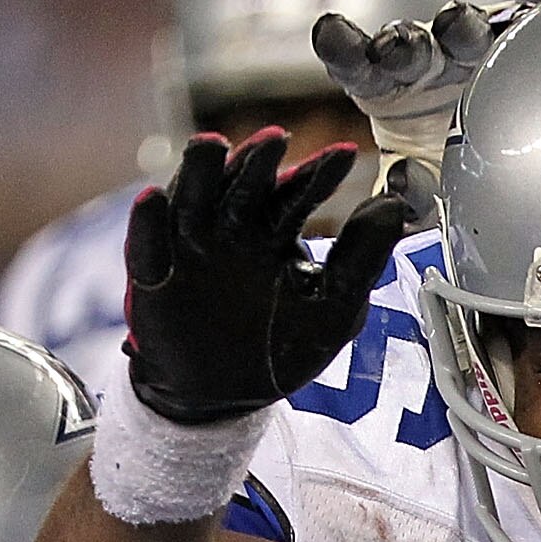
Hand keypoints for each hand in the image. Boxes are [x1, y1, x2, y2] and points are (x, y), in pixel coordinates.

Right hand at [124, 130, 415, 427]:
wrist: (222, 400)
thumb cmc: (277, 351)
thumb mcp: (333, 310)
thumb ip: (361, 259)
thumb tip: (394, 207)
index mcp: (273, 233)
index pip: (296, 194)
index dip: (319, 173)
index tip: (347, 155)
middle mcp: (231, 231)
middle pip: (242, 185)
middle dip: (257, 161)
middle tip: (275, 141)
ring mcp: (189, 249)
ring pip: (192, 200)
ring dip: (200, 171)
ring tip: (210, 146)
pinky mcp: (153, 275)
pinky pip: (145, 246)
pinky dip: (147, 223)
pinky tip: (152, 200)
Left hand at [312, 1, 516, 220]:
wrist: (488, 161)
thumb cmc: (438, 168)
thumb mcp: (419, 191)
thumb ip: (409, 196)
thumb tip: (402, 188)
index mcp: (380, 85)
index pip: (354, 63)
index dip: (342, 46)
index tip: (329, 30)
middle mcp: (419, 58)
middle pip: (406, 43)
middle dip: (399, 43)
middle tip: (392, 48)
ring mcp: (464, 47)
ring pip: (459, 28)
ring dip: (456, 25)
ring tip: (454, 22)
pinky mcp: (505, 43)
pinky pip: (509, 29)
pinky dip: (514, 21)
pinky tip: (518, 19)